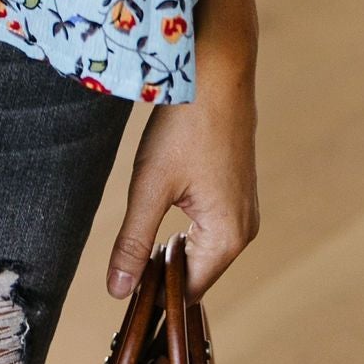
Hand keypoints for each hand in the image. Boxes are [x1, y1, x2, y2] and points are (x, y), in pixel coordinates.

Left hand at [106, 54, 258, 300]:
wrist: (216, 69)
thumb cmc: (185, 125)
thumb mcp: (150, 186)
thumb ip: (133, 242)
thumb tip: (118, 293)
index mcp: (228, 238)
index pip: (186, 290)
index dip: (153, 292)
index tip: (121, 283)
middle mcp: (245, 230)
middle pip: (196, 271)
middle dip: (161, 267)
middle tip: (124, 250)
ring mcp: (245, 208)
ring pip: (201, 248)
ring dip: (170, 243)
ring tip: (142, 221)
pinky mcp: (238, 189)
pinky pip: (209, 225)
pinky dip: (184, 225)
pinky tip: (164, 202)